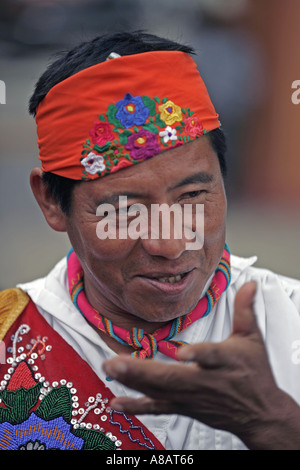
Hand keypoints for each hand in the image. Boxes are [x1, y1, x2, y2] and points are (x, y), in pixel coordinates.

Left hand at [103, 282, 299, 448]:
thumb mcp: (253, 338)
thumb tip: (249, 283)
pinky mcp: (185, 407)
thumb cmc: (254, 373)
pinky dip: (137, 406)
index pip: (212, 356)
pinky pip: (159, 408)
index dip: (198, 355)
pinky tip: (116, 402)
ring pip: (161, 391)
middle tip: (116, 362)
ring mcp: (193, 397)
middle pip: (174, 378)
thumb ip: (245, 309)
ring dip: (134, 381)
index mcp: (226, 361)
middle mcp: (206, 382)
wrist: (260, 414)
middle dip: (142, 371)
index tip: (182, 354)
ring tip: (110, 368)